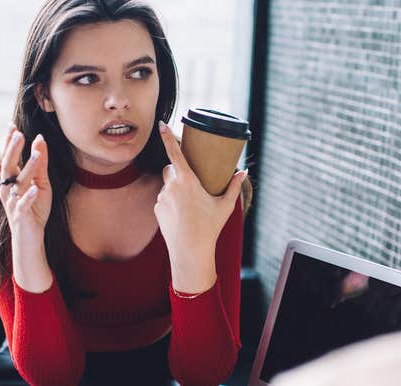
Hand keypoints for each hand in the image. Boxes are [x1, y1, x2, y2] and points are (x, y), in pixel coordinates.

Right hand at [0, 126, 52, 252]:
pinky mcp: (20, 216)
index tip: (12, 125)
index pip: (9, 158)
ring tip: (35, 154)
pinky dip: (28, 197)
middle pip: (8, 167)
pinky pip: (23, 205)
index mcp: (11, 181)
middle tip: (19, 134)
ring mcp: (13, 203)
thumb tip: (39, 139)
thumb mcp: (42, 184)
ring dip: (27, 169)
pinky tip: (34, 189)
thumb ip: (40, 164)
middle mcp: (8, 190)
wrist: (30, 239)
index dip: (9, 142)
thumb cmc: (35, 209)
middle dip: (13, 150)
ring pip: (18, 183)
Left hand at [154, 121, 246, 292]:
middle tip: (190, 184)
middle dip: (177, 172)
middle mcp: (172, 186)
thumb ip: (233, 186)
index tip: (161, 125)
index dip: (167, 137)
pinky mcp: (156, 209)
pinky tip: (180, 216)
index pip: (175, 153)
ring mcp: (162, 198)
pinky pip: (163, 199)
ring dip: (175, 190)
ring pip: (167, 185)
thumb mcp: (225, 206)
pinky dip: (170, 203)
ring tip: (188, 207)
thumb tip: (244, 172)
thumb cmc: (210, 227)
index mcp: (188, 181)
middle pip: (170, 169)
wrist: (190, 251)